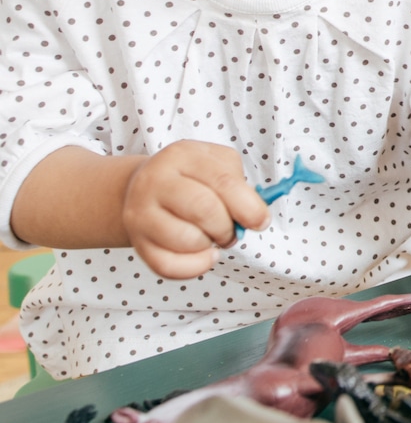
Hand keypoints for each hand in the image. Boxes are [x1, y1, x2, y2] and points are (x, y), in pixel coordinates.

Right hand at [121, 141, 269, 278]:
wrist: (142, 188)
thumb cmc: (190, 178)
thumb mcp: (216, 165)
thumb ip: (239, 186)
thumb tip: (256, 216)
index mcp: (182, 155)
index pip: (223, 181)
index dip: (249, 206)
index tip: (261, 221)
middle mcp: (156, 181)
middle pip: (204, 210)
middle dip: (227, 227)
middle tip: (231, 231)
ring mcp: (140, 213)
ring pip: (186, 240)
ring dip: (210, 245)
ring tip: (211, 237)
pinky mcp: (137, 242)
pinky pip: (168, 266)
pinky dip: (195, 267)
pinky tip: (205, 256)